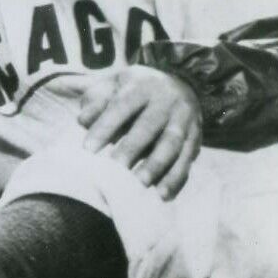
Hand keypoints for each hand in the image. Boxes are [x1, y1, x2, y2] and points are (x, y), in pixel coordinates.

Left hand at [77, 65, 201, 198]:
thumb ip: (95, 101)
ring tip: (139, 185)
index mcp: (142, 85)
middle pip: (149, 126)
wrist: (180, 82)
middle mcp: (167, 100)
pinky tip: (162, 195)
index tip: (87, 149)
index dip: (105, 127)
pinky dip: (175, 178)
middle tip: (113, 169)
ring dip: (156, 166)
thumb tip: (83, 121)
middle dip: (132, 149)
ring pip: (172, 144)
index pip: (121, 106)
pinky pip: (187, 159)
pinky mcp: (195, 137)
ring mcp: (185, 119)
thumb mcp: (113, 85)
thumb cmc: (133, 90)